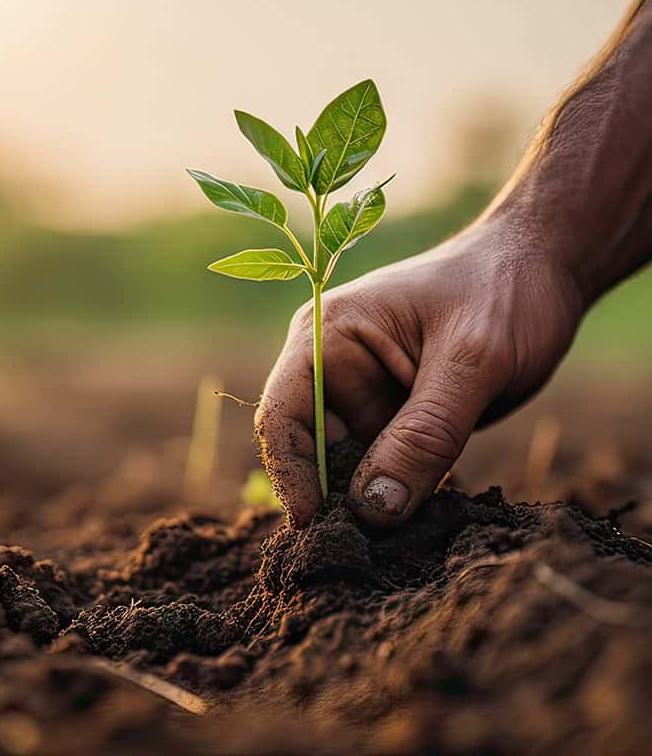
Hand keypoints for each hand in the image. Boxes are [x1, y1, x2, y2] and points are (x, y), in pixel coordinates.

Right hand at [254, 218, 584, 528]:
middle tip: (365, 556)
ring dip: (369, 506)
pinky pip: (385, 469)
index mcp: (327, 338)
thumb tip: (373, 511)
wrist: (543, 270)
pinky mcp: (397, 419)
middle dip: (334, 503)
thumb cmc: (503, 290)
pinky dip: (398, 497)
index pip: (282, 416)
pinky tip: (419, 525)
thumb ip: (423, 434)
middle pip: (311, 451)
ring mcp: (365, 396)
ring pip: (349, 469)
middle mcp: (333, 370)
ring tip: (396, 548)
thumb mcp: (471, 360)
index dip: (291, 476)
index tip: (319, 531)